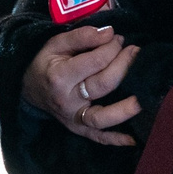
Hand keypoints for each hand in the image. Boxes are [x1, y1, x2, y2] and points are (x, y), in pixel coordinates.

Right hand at [22, 24, 142, 146]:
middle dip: (123, 65)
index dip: (111, 47)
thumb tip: (110, 33)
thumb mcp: (56, 43)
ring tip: (144, 98)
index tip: (118, 38)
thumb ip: (82, 36)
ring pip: (103, 117)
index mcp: (59, 76)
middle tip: (134, 51)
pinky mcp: (78, 129)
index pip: (95, 61)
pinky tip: (134, 139)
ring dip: (125, 109)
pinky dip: (115, 140)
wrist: (29, 87)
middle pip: (103, 84)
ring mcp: (73, 117)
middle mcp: (67, 100)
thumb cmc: (46, 63)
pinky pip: (98, 137)